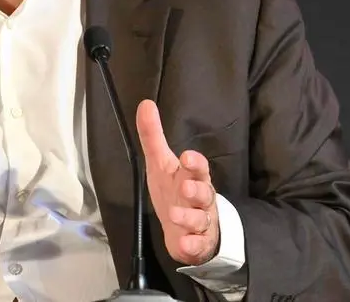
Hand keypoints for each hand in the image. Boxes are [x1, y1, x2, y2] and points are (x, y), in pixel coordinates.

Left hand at [136, 99, 218, 264]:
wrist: (186, 228)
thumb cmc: (174, 189)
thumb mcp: (160, 162)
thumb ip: (152, 135)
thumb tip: (145, 104)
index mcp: (191, 177)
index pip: (198, 167)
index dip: (194, 163)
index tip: (187, 157)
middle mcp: (199, 199)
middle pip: (204, 192)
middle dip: (197, 190)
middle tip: (188, 187)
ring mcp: (200, 222)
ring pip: (200, 219)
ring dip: (189, 217)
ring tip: (176, 214)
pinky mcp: (197, 243)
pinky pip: (197, 245)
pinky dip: (192, 245)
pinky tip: (186, 243)